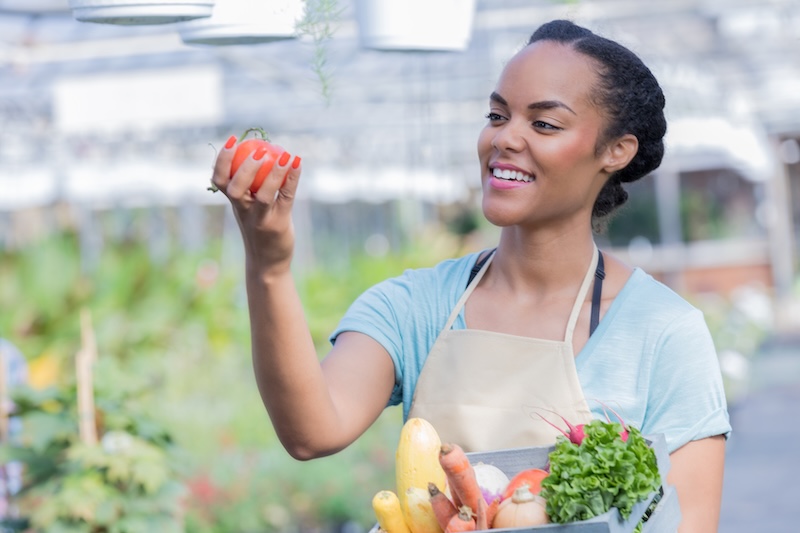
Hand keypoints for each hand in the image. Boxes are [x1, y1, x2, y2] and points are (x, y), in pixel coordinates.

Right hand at [210, 134, 302, 272]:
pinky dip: (291, 179)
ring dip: (273, 174)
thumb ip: (250, 188)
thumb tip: (258, 153)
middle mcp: (244, 211)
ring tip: (283, 155)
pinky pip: (285, 199)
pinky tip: (297, 163)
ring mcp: (261, 219)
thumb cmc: (260, 229)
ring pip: (263, 196)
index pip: (220, 180)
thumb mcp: (251, 209)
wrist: (268, 264)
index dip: (222, 160)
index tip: (232, 140)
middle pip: (235, 189)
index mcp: (235, 204)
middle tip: (258, 150)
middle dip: (243, 168)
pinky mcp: (278, 224)